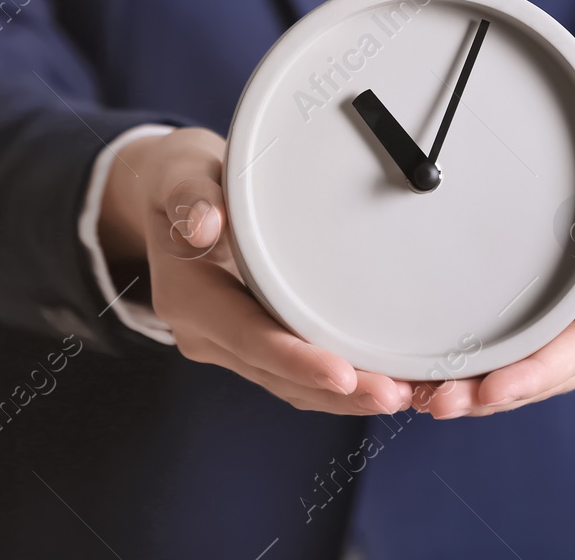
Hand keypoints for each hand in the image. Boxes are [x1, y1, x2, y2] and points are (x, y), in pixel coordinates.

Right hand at [99, 127, 413, 415]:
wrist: (173, 198)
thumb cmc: (184, 183)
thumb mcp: (181, 177)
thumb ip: (190, 197)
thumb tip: (204, 223)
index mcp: (189, 298)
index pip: (248, 336)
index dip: (295, 360)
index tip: (342, 374)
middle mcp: (206, 333)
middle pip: (276, 374)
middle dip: (336, 390)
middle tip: (394, 395)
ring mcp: (229, 344)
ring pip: (290, 385)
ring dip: (344, 397)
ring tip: (401, 396)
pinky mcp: (253, 344)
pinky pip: (294, 375)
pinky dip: (335, 386)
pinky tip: (380, 385)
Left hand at [409, 125, 574, 417]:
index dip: (532, 376)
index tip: (491, 389)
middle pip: (547, 378)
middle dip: (493, 394)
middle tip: (440, 399)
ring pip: (531, 380)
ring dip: (480, 394)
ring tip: (428, 397)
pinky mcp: (561, 338)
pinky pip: (524, 366)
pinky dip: (484, 378)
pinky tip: (442, 383)